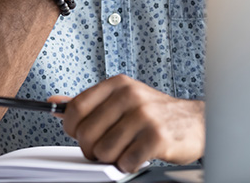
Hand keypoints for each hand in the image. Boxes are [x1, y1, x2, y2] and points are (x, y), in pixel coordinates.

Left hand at [49, 75, 204, 171]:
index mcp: (118, 84)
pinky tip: (141, 153)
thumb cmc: (154, 112)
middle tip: (108, 146)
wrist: (195, 122)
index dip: (73, 129)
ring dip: (114, 158)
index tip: (83, 133)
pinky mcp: (157, 136)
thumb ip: (88, 102)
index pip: (76, 108)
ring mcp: (144, 115)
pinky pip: (125, 162)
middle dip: (93, 149)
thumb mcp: (121, 99)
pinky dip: (130, 164)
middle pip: (86, 134)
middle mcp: (130, 95)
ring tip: (128, 147)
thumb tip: (54, 102)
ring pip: (104, 152)